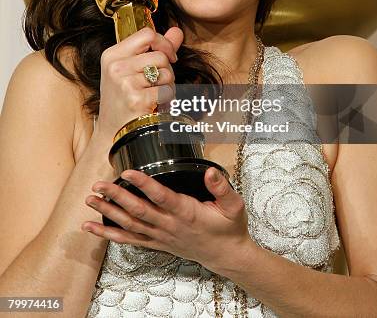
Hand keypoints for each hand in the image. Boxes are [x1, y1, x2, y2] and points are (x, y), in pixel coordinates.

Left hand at [82, 167, 251, 272]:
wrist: (227, 256)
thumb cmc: (229, 229)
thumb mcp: (234, 206)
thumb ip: (222, 187)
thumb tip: (209, 172)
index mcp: (187, 213)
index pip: (161, 197)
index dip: (143, 184)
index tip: (128, 173)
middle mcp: (170, 225)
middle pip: (139, 210)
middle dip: (116, 196)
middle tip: (99, 184)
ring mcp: (161, 236)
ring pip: (130, 225)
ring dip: (108, 212)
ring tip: (91, 200)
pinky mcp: (157, 243)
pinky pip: (130, 240)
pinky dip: (110, 234)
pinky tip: (93, 228)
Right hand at [96, 26, 183, 141]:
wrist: (113, 132)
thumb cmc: (124, 98)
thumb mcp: (133, 69)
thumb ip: (156, 48)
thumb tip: (177, 31)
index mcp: (113, 55)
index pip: (147, 34)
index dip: (164, 43)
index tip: (169, 56)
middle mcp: (116, 67)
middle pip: (160, 56)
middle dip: (167, 70)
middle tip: (156, 84)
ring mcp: (125, 83)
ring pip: (167, 73)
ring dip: (167, 86)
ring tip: (154, 95)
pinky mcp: (136, 99)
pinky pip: (167, 91)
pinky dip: (167, 100)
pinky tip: (154, 106)